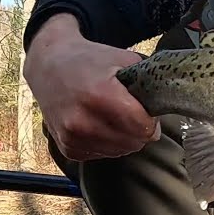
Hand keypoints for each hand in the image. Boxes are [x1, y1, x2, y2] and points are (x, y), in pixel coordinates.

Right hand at [23, 13, 158, 161]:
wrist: (48, 66)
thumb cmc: (90, 61)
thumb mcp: (123, 59)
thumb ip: (148, 82)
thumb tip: (165, 107)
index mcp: (99, 96)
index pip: (142, 127)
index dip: (151, 120)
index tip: (147, 111)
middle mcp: (82, 121)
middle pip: (134, 142)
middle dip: (140, 130)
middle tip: (132, 112)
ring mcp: (72, 137)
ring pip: (120, 151)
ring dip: (124, 138)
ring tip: (114, 116)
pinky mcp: (66, 148)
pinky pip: (102, 155)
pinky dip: (107, 143)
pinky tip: (100, 124)